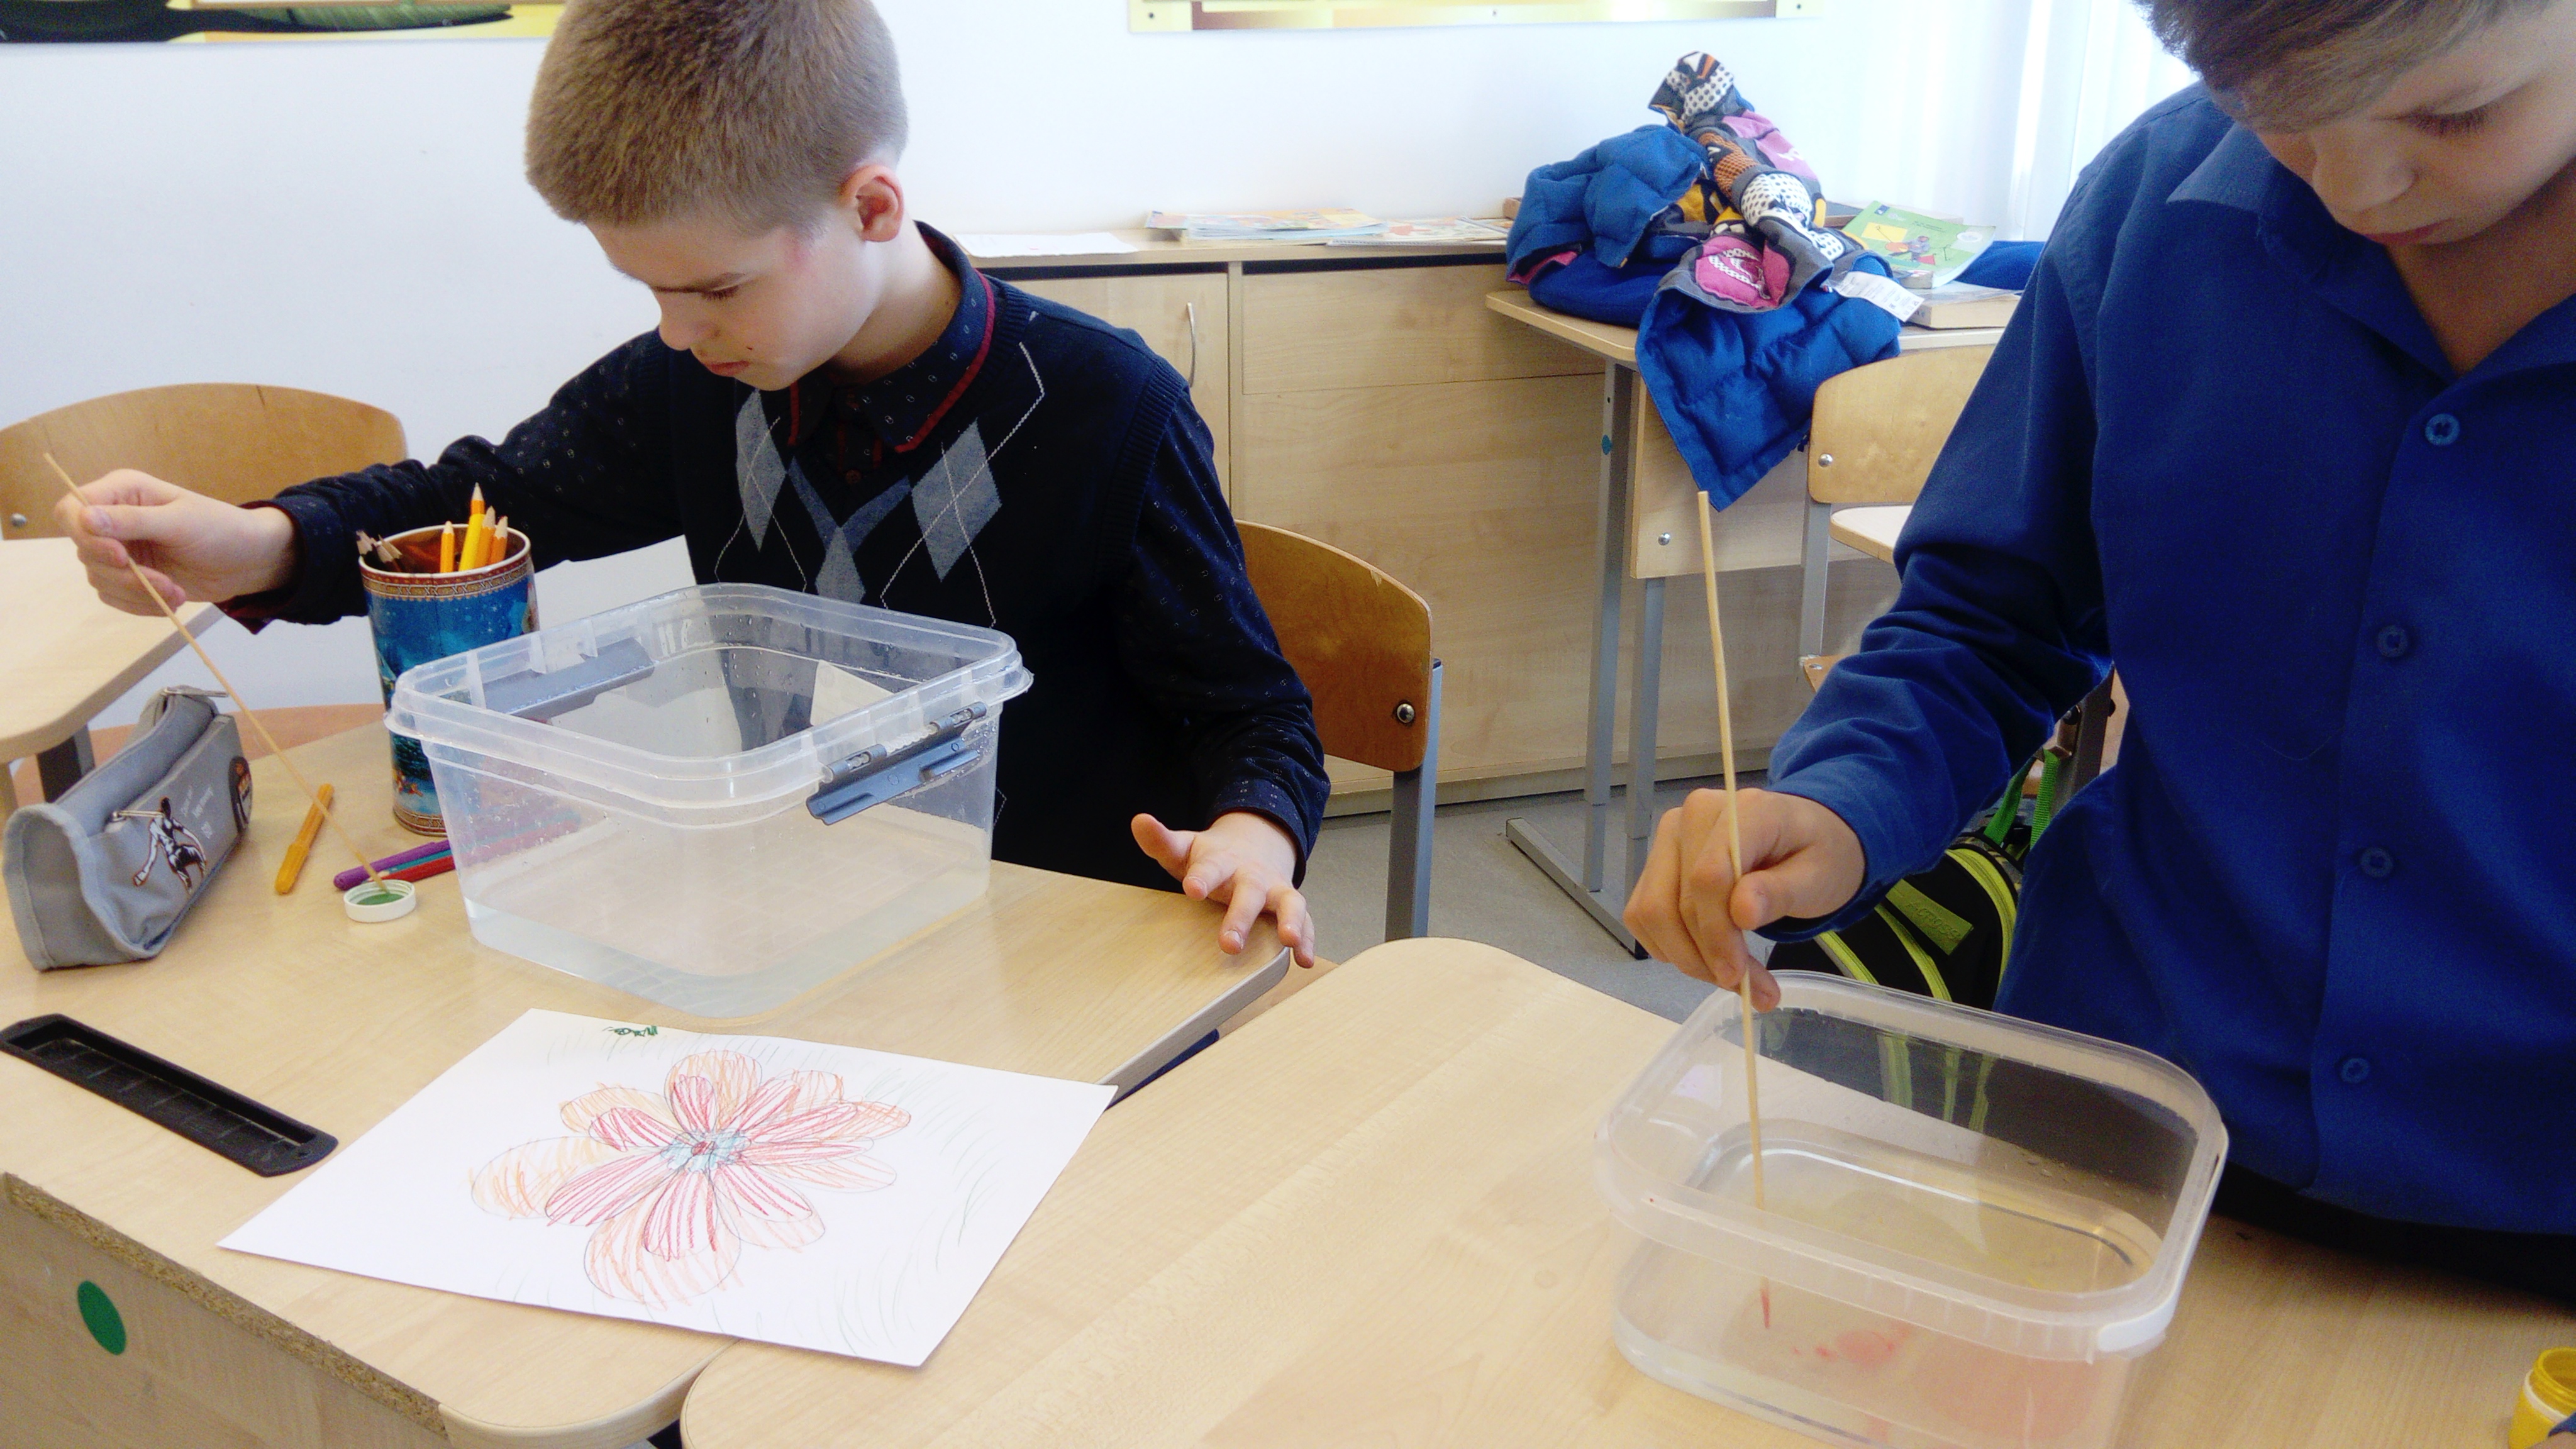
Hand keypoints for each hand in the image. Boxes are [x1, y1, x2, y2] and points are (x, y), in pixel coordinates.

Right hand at [53, 469, 298, 612]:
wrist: (248, 561)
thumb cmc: (221, 529)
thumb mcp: (180, 521)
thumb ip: (133, 520)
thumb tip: (85, 518)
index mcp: (122, 492)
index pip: (72, 509)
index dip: (84, 535)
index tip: (120, 556)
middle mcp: (113, 519)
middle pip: (84, 551)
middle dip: (122, 574)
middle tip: (161, 583)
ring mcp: (120, 550)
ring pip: (99, 578)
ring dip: (136, 592)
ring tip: (175, 592)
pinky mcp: (130, 577)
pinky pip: (114, 597)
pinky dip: (140, 605)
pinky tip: (171, 600)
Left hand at [1131, 811, 1316, 969]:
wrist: (1253, 844)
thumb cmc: (1211, 857)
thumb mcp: (1184, 848)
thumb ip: (1161, 841)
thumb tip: (1139, 821)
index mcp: (1221, 861)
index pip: (1210, 868)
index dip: (1202, 877)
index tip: (1192, 889)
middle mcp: (1251, 875)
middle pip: (1249, 893)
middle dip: (1241, 917)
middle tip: (1229, 944)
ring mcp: (1274, 889)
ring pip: (1288, 903)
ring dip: (1291, 921)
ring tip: (1289, 941)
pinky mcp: (1288, 905)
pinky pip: (1304, 921)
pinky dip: (1307, 939)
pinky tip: (1304, 961)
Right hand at [1623, 787, 1867, 1005]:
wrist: (1805, 840)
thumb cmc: (1818, 856)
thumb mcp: (1820, 877)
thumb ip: (1781, 892)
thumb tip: (1742, 912)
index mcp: (1742, 810)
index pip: (1708, 876)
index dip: (1717, 932)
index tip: (1737, 977)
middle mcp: (1691, 817)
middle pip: (1675, 900)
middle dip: (1706, 956)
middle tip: (1747, 991)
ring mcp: (1668, 838)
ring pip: (1652, 912)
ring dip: (1686, 958)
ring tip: (1732, 979)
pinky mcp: (1656, 864)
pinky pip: (1643, 915)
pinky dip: (1671, 947)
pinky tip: (1707, 957)